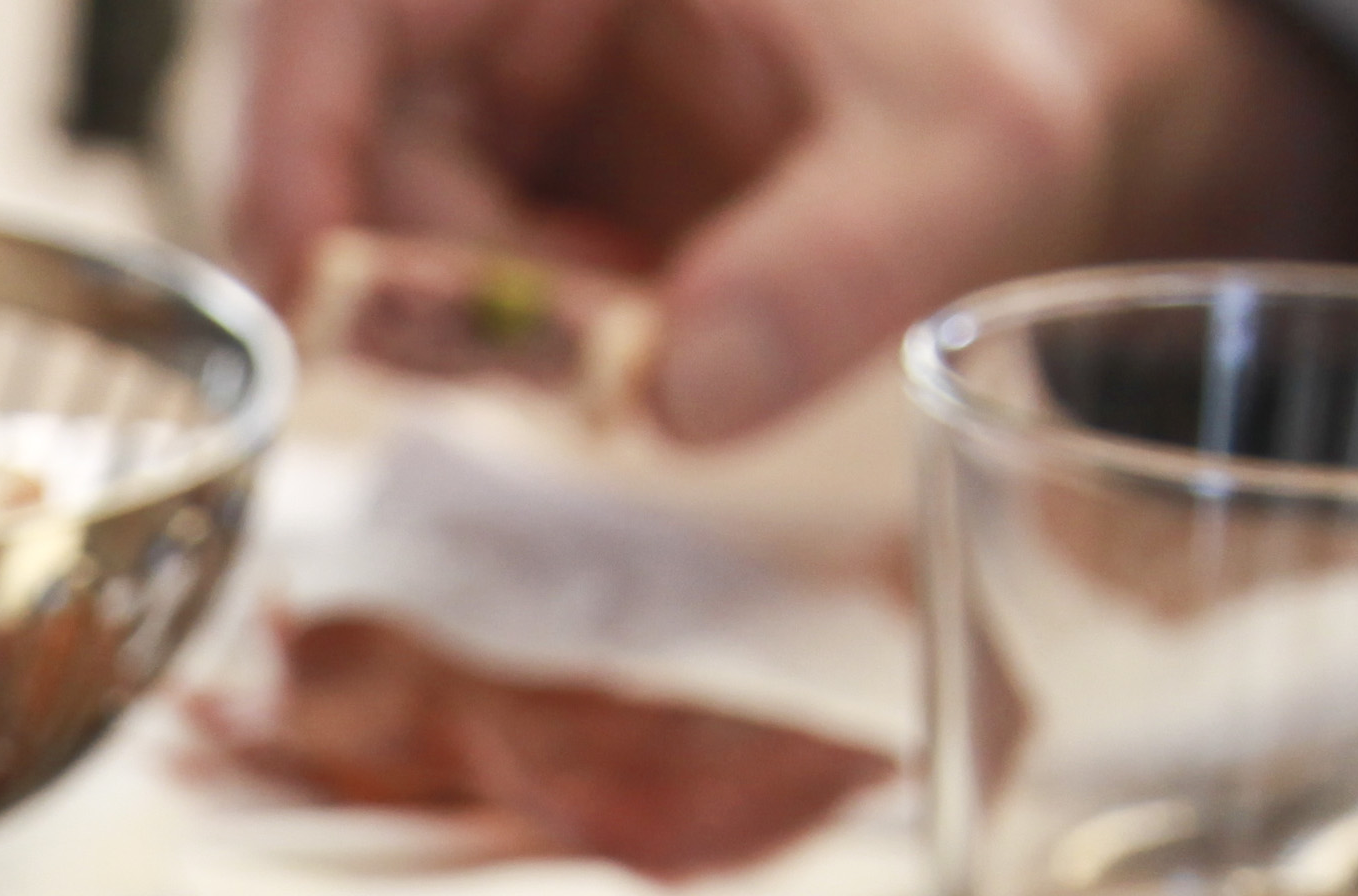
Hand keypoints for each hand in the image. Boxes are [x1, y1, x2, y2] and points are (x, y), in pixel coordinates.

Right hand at [229, 0, 1357, 440]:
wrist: (1072, 112)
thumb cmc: (1032, 64)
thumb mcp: (977, 141)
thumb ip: (849, 252)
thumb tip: (682, 395)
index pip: (333, 4)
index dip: (285, 128)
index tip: (309, 275)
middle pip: (356, 136)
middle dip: (432, 279)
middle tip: (571, 370)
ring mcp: (519, 83)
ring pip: (398, 229)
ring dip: (498, 330)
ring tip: (660, 341)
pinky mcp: (535, 179)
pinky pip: (466, 284)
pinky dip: (541, 350)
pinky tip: (659, 344)